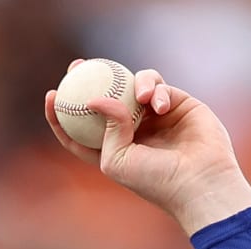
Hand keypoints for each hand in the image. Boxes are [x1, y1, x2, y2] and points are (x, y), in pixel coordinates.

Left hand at [44, 61, 250, 234]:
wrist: (198, 180)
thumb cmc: (154, 179)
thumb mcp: (117, 159)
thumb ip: (105, 127)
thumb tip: (95, 98)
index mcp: (112, 149)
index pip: (79, 129)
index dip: (62, 113)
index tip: (53, 94)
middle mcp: (132, 131)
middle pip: (105, 98)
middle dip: (88, 79)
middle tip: (77, 65)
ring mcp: (154, 116)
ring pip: (133, 86)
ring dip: (132, 84)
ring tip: (140, 97)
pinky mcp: (177, 104)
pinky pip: (159, 87)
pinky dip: (156, 91)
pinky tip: (158, 104)